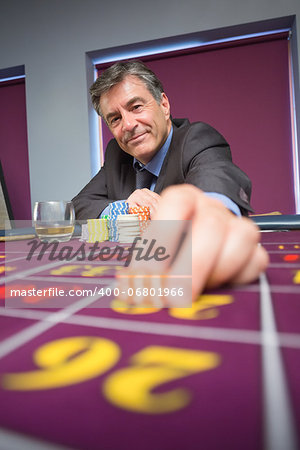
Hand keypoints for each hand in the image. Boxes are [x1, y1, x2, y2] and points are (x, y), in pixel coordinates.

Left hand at [118, 184, 268, 304]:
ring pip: (242, 236)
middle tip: (173, 296)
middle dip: (191, 265)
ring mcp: (235, 226)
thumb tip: (127, 288)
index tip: (149, 273)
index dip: (163, 237)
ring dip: (216, 270)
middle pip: (211, 224)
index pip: (177, 202)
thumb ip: (142, 262)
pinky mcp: (252, 250)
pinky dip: (237, 278)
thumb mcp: (148, 251)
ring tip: (193, 291)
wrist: (192, 252)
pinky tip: (215, 288)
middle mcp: (211, 208)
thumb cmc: (166, 253)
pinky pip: (256, 260)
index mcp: (183, 200)